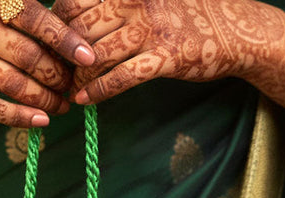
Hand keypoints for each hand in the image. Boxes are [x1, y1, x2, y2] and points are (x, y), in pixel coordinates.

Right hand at [0, 0, 97, 126]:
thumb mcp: (4, 10)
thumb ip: (36, 22)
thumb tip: (82, 50)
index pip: (34, 17)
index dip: (64, 39)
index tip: (89, 58)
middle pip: (27, 56)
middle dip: (56, 76)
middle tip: (72, 88)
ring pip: (13, 85)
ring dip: (44, 100)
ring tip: (62, 106)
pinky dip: (20, 117)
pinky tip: (41, 120)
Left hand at [52, 0, 284, 109]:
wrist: (233, 29)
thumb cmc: (184, 13)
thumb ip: (116, 4)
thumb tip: (77, 18)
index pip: (73, 0)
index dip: (56, 24)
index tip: (51, 44)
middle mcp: (135, 1)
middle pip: (80, 28)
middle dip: (62, 54)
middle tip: (55, 73)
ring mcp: (150, 29)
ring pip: (97, 54)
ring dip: (77, 76)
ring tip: (69, 88)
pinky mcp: (164, 57)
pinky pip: (122, 77)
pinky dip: (99, 91)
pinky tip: (85, 101)